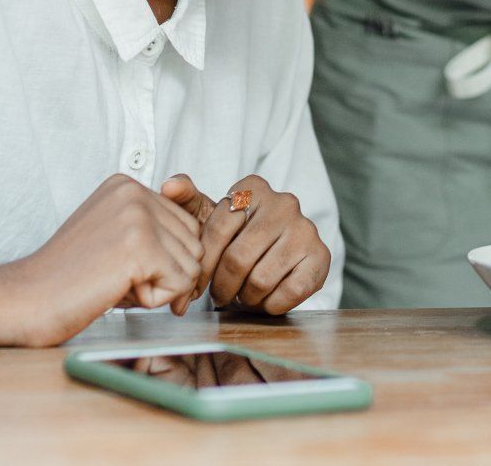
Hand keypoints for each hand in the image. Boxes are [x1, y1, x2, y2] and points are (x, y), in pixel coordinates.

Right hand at [0, 174, 203, 345]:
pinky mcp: (140, 246)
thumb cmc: (69, 277)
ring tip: (114, 281)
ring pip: (191, 265)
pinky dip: (155, 300)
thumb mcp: (115, 235)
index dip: (163, 258)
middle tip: (116, 277)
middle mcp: (134, 192)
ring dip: (158, 287)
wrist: (27, 299)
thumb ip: (154, 230)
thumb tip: (202, 248)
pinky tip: (117, 291)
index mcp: (127, 185)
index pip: (185, 225)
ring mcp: (137, 216)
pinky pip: (181, 283)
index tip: (121, 266)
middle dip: (165, 273)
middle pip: (193, 244)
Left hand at [164, 173, 329, 314]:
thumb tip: (170, 185)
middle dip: (223, 286)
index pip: (216, 231)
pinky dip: (271, 304)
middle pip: (238, 259)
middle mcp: (284, 202)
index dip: (202, 266)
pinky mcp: (320, 256)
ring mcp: (305, 228)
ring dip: (246, 297)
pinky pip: (289, 292)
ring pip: (261, 279)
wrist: (282, 251)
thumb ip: (187, 200)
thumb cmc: (238, 235)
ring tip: (243, 294)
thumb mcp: (210, 216)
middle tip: (220, 296)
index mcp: (252, 188)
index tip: (194, 286)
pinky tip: (266, 298)